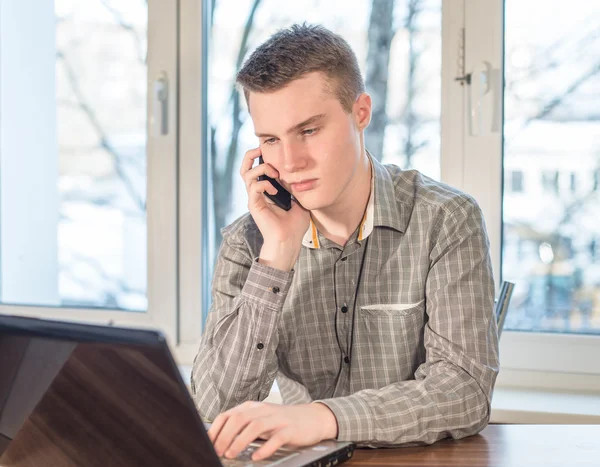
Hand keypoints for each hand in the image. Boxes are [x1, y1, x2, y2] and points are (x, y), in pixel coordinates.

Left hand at [207, 401, 337, 461]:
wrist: (312, 418)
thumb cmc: (282, 422)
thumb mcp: (260, 420)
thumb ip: (243, 426)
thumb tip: (220, 440)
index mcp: (253, 408)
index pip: (228, 415)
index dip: (216, 430)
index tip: (208, 444)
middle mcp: (263, 410)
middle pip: (239, 419)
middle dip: (224, 436)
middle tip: (217, 451)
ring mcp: (277, 419)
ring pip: (254, 426)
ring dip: (240, 441)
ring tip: (231, 454)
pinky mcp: (290, 429)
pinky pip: (276, 438)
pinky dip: (264, 448)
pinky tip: (256, 457)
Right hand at [240, 148, 309, 270]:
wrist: (289, 240)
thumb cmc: (295, 224)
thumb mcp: (299, 200)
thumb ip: (295, 187)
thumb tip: (299, 173)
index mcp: (266, 190)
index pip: (257, 168)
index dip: (261, 157)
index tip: (274, 151)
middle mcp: (257, 193)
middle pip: (244, 168)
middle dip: (251, 155)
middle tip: (261, 150)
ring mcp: (254, 198)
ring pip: (247, 174)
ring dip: (261, 168)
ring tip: (275, 174)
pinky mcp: (254, 205)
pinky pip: (254, 187)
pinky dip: (264, 184)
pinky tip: (275, 190)